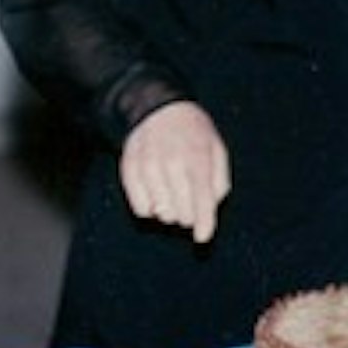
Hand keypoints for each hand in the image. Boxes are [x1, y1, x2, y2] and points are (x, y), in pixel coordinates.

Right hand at [119, 101, 231, 242]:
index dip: (204, 223)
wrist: (158, 109)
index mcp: (197, 158)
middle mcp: (171, 163)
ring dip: (170, 211)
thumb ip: (219, 182)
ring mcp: (148, 166)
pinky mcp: (129, 170)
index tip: (202, 238)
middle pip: (181, 213)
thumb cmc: (194, 135)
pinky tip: (156, 194)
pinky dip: (150, 208)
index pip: (201, 199)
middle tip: (190, 202)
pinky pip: (140, 208)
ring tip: (173, 193)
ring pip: (160, 213)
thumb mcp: (217, 150)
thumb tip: (208, 211)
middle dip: (189, 216)